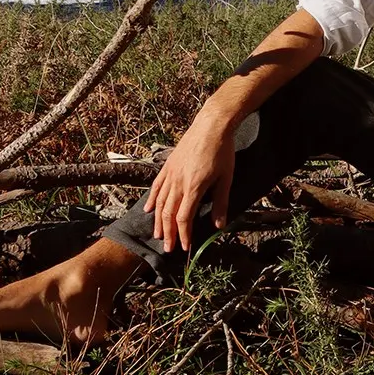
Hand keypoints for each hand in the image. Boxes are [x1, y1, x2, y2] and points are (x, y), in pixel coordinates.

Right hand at [144, 115, 234, 252]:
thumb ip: (221, 203)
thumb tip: (220, 225)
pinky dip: (151, 200)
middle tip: (168, 248)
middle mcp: (178, 182)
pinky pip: (156, 186)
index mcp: (194, 187)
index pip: (184, 218)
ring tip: (157, 235)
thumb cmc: (222, 151)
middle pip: (169, 213)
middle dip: (168, 233)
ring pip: (159, 202)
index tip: (185, 247)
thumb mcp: (226, 178)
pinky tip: (147, 210)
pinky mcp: (168, 166)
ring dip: (158, 221)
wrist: (211, 126)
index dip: (184, 235)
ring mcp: (171, 173)